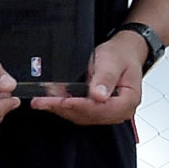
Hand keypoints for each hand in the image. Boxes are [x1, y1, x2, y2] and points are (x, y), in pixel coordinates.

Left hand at [32, 31, 146, 125]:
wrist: (123, 52)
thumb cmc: (121, 56)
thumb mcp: (113, 61)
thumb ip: (106, 78)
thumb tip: (98, 95)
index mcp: (128, 101)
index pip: (100, 109)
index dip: (78, 106)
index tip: (60, 101)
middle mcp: (118, 111)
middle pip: (86, 115)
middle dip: (61, 107)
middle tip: (41, 101)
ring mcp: (106, 113)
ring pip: (78, 115)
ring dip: (58, 108)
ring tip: (40, 100)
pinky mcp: (95, 110)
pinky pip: (76, 111)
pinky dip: (61, 105)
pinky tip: (48, 100)